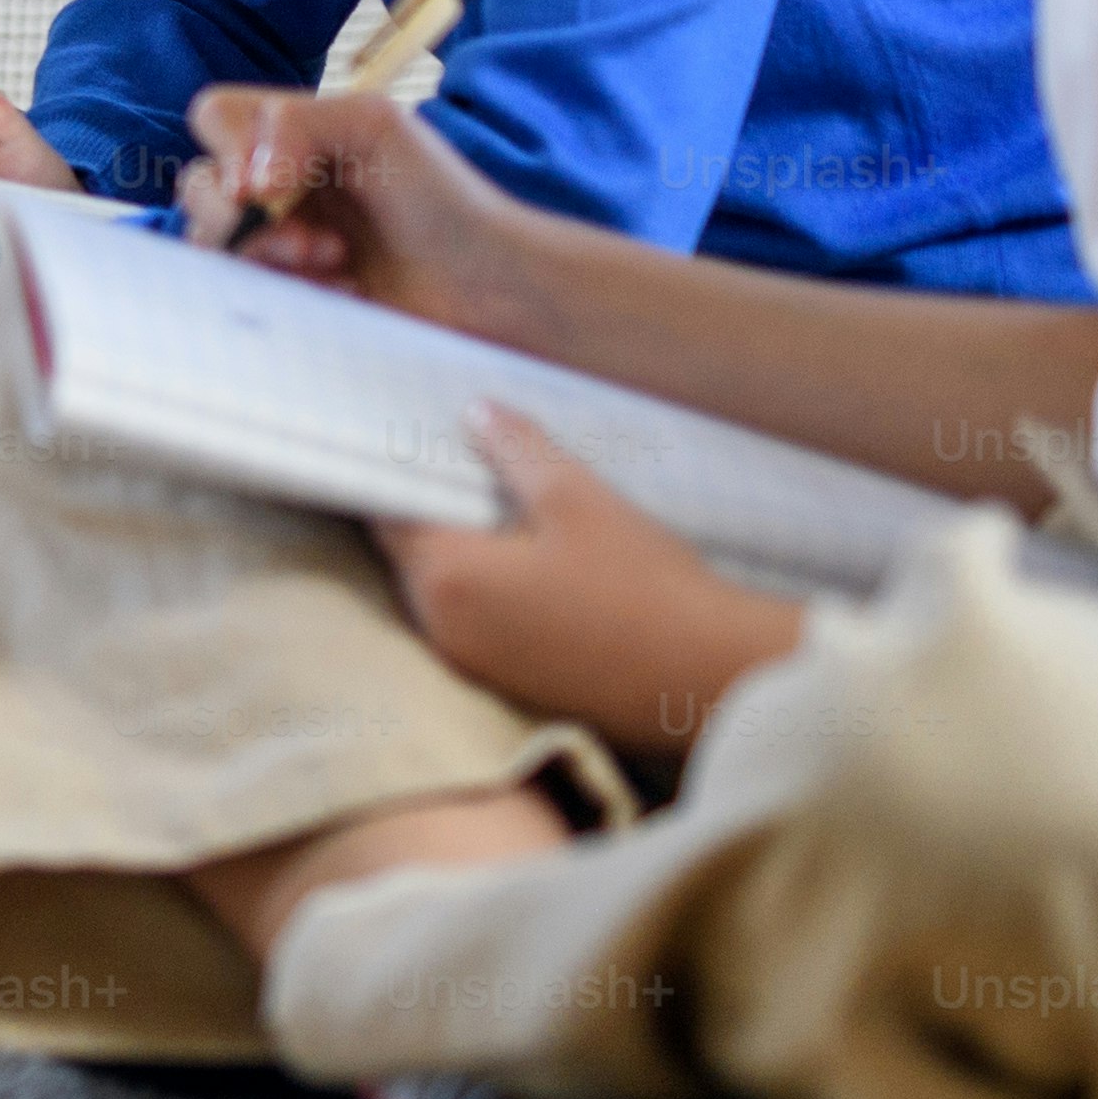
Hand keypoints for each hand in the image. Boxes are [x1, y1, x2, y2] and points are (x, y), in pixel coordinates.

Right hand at [183, 84, 555, 345]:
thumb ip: (296, 124)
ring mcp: (276, 242)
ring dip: (270, 257)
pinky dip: (287, 293)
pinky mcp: (287, 294)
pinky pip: (241, 293)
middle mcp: (273, 184)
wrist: (492, 289)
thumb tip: (242, 180)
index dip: (227, 147)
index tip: (267, 183)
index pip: (214, 116)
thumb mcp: (377, 127)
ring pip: (212, 245)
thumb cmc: (446, 200)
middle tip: (316, 240)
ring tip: (336, 265)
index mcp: (291, 135)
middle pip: (197, 186)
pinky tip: (341, 294)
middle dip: (248, 220)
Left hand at [372, 404, 802, 759]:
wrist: (711, 677)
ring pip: (441, 595)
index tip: (406, 445)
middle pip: (408, 558)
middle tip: (451, 468)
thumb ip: (515, 450)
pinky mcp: (515, 687)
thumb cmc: (642, 584)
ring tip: (490, 509)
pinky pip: (476, 627)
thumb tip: (476, 412)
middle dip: (423, 515)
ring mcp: (478, 665)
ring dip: (455, 556)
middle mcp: (445, 630)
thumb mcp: (577, 498)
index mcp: (446, 580)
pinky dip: (484, 594)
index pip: (386, 517)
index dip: (392, 477)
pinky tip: (524, 566)